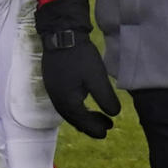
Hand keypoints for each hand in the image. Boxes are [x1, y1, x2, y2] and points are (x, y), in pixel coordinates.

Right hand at [36, 0, 120, 137]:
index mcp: (67, 102)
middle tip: (106, 127)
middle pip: (74, 119)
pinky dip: (76, 107)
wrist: (61, 35)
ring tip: (98, 116)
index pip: (82, 122)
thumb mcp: (97, 78)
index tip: (107, 132)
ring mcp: (53, 91)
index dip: (95, 129)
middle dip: (90, 125)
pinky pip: (65, 102)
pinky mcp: (53, 82)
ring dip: (83, 116)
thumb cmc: (80, 57)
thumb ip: (105, 98)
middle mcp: (57, 100)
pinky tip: (84, 101)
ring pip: (69, 111)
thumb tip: (114, 114)